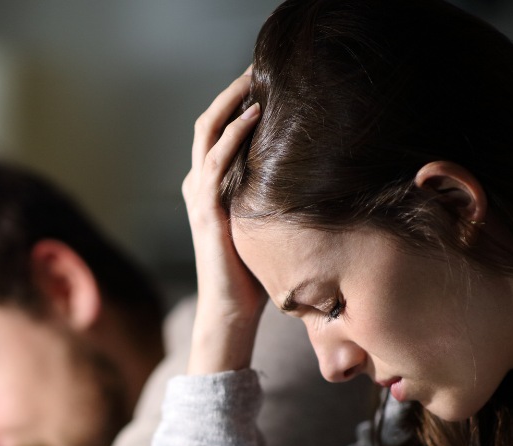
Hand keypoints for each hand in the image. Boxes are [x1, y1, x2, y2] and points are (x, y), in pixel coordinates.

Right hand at [182, 73, 265, 374]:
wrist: (232, 311)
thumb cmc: (252, 272)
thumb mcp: (265, 223)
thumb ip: (274, 195)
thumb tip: (313, 176)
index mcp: (209, 186)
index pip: (217, 131)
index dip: (235, 101)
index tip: (264, 80)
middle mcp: (198, 185)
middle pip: (208, 122)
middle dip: (232, 91)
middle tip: (258, 68)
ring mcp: (199, 196)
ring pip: (207, 133)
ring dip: (231, 102)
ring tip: (255, 80)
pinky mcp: (207, 211)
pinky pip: (215, 163)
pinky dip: (232, 135)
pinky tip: (254, 116)